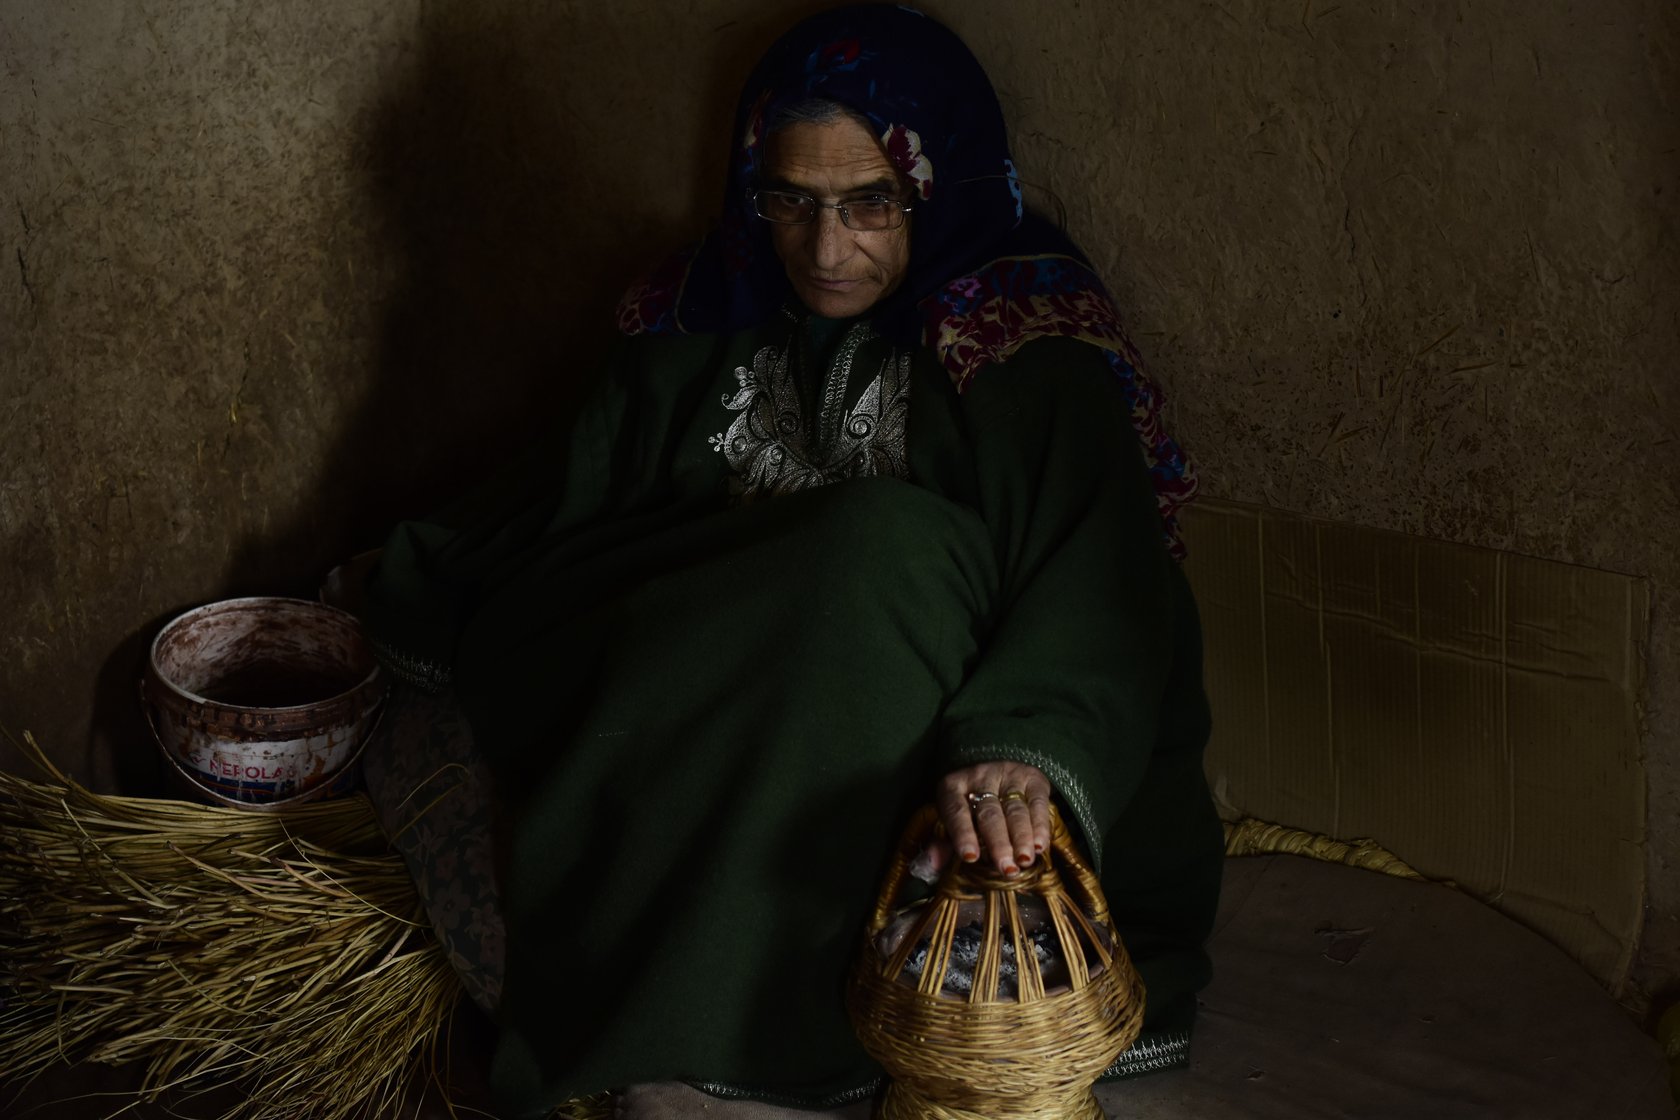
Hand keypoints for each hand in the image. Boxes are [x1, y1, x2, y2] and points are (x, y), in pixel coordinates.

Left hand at [931, 761, 1053, 876]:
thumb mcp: (953, 819)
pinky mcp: (1033, 778)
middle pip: (989, 813)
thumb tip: (934, 864)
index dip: (963, 834)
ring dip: (1022, 838)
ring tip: (1025, 861)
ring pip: (1015, 810)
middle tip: (1007, 869)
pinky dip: (1040, 826)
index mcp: (953, 787)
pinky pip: (1038, 803)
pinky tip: (1040, 846)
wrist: (999, 772)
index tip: (970, 858)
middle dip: (998, 843)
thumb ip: (944, 843)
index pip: (956, 811)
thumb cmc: (971, 806)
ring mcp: (1008, 775)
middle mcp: (980, 777)